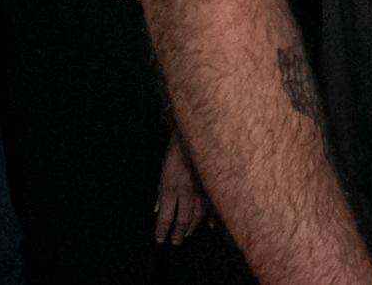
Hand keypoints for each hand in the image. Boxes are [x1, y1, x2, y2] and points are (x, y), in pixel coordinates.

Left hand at [155, 129, 209, 244]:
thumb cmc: (178, 149)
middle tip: (176, 241)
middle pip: (184, 219)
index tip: (160, 239)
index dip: (162, 230)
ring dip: (193, 226)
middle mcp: (187, 190)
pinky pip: (214, 204)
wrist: (199, 131)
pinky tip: (210, 225)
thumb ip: (161, 191)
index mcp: (171, 186)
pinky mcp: (214, 183)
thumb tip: (156, 209)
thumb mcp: (164, 168)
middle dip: (179, 233)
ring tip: (187, 233)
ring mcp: (203, 187)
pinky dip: (212, 216)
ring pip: (199, 214)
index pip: (166, 216)